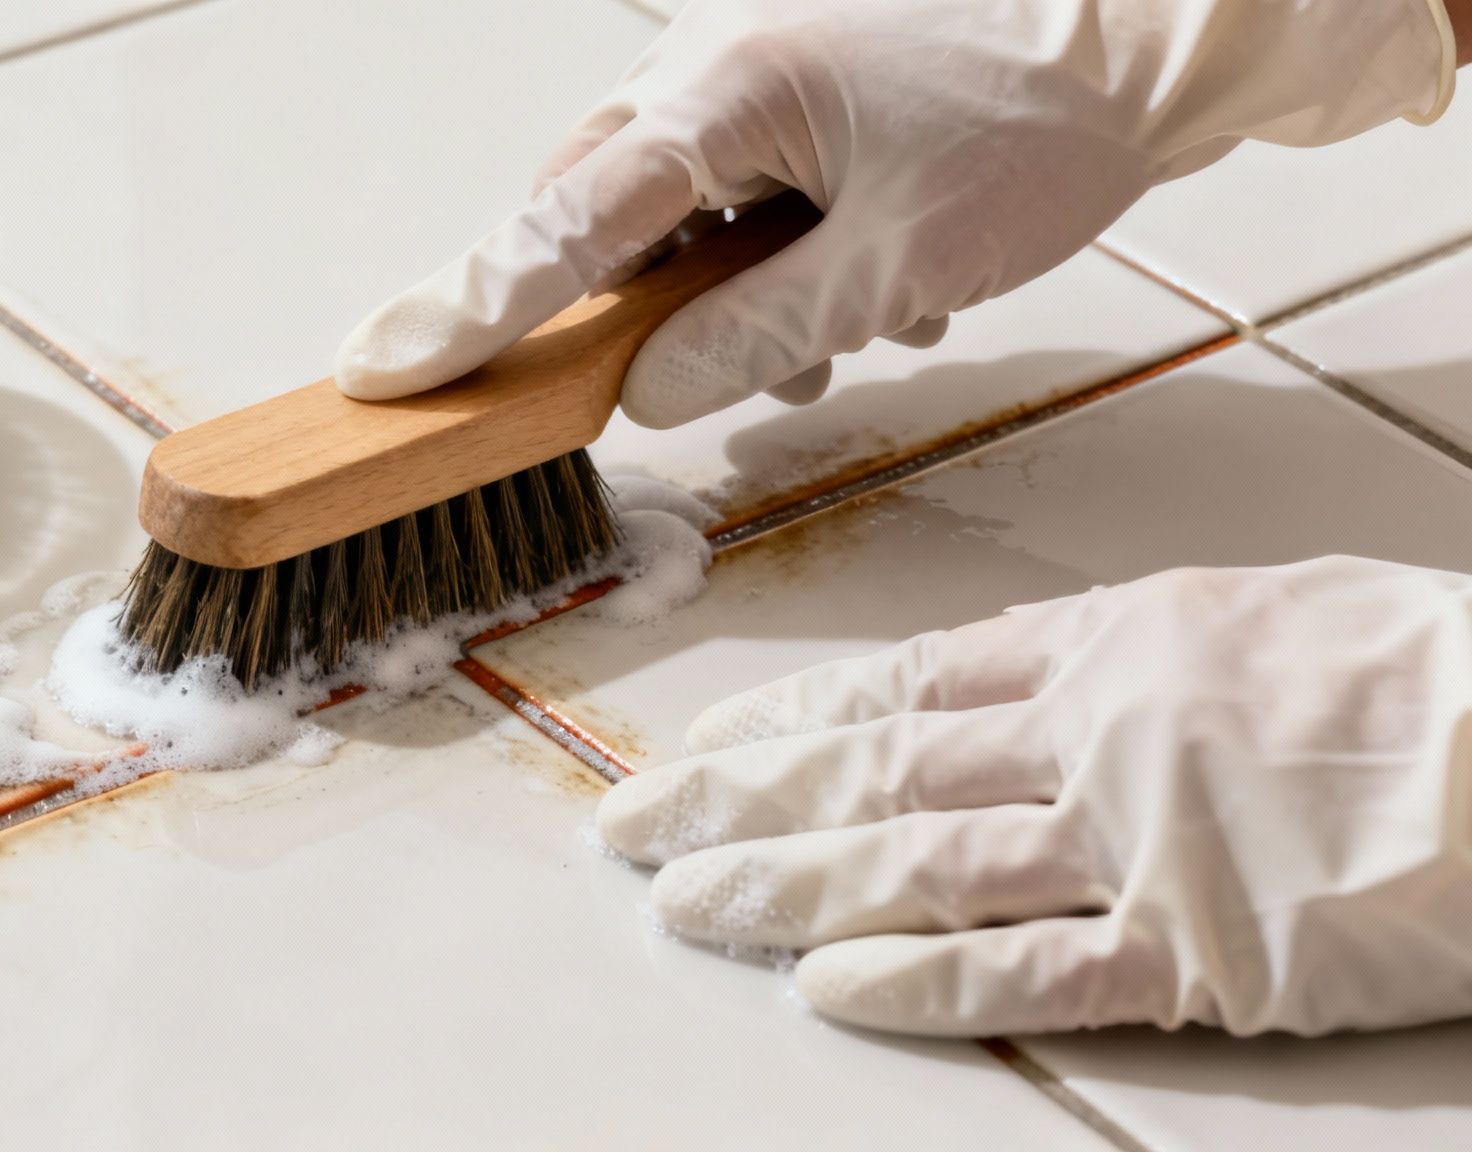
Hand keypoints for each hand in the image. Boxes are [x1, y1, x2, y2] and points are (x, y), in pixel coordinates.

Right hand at [336, 0, 1451, 428]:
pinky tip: (862, 290)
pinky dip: (769, 261)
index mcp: (723, 100)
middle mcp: (710, 76)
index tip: (382, 373)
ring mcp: (749, 78)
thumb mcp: (898, 266)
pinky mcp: (792, 96)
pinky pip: (732, 196)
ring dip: (719, 298)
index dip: (470, 312)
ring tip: (832, 336)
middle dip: (620, 313)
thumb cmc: (1047, 120)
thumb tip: (642, 393)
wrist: (1157, 27)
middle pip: (594, 214)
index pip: (560, 226)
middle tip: (627, 388)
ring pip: (668, 215)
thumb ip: (754, 340)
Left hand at [597, 557, 1471, 1036]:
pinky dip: (919, 979)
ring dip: (787, 886)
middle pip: (872, 771)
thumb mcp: (1253, 617)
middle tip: (628, 830)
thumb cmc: (1423, 667)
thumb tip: (1023, 682)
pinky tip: (826, 987)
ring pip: (915, 862)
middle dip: (737, 801)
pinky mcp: (1200, 952)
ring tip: (686, 906)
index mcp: (1108, 647)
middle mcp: (1092, 734)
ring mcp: (1135, 843)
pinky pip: (1029, 968)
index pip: (901, 688)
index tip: (700, 747)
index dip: (786, 723)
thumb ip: (1123, 655)